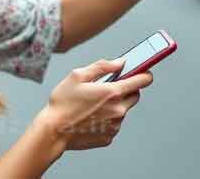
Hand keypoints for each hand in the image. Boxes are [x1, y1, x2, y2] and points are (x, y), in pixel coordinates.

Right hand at [38, 59, 153, 149]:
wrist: (53, 131)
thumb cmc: (62, 104)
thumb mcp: (77, 76)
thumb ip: (101, 66)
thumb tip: (118, 63)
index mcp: (111, 93)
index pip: (141, 81)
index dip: (145, 74)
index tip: (146, 72)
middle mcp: (117, 110)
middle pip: (135, 96)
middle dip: (126, 90)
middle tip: (109, 88)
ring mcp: (114, 126)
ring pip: (123, 110)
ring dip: (115, 105)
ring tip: (94, 105)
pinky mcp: (109, 137)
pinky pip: (114, 124)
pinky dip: (107, 119)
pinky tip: (91, 117)